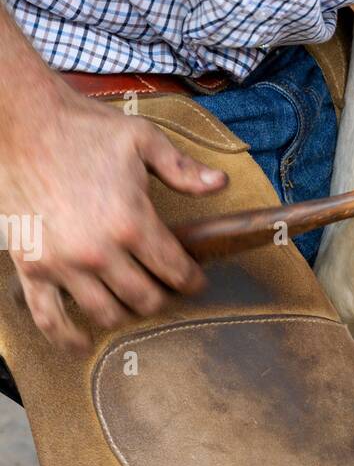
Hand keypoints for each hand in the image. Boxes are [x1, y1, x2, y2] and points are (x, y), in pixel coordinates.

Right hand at [1, 74, 225, 351]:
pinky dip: (68, 338)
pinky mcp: (32, 267)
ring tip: (131, 303)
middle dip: (162, 298)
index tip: (195, 281)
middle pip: (145, 299)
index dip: (192, 280)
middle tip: (164, 290)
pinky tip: (83, 342)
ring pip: (106, 314)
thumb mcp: (141, 139)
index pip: (175, 270)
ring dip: (125, 314)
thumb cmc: (81, 128)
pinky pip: (49, 318)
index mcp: (131, 222)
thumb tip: (220, 185)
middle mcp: (99, 251)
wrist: (21, 122)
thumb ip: (182, 169)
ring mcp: (63, 264)